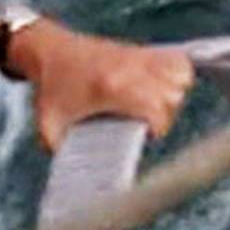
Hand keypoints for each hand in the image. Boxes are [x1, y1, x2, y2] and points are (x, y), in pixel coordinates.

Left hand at [9, 23, 194, 151]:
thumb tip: (79, 178)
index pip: (156, 108)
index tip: (148, 135)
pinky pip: (177, 61)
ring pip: (181, 76)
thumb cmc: (49, 88)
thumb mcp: (49, 126)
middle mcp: (129, 70)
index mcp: (110, 88)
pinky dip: (178, 74)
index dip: (157, 128)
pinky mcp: (140, 51)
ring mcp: (137, 57)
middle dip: (166, 115)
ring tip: (157, 105)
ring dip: (174, 94)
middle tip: (148, 123)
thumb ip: (63, 152)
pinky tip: (164, 87)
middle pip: (173, 95)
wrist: (48, 50)